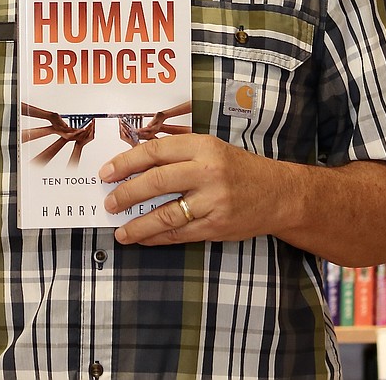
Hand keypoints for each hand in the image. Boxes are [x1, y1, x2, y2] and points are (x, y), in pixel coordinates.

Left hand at [99, 134, 281, 245]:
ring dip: (138, 225)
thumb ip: (179, 153)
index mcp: (203, 147)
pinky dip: (157, 237)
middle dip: (126, 193)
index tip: (107, 173)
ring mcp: (213, 201)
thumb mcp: (211, 148)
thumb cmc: (239, 168)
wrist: (278, 193)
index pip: (155, 151)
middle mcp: (207, 172)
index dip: (126, 162)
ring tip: (120, 231)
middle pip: (156, 181)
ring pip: (165, 214)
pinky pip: (179, 234)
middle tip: (109, 202)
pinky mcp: (216, 226)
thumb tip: (135, 163)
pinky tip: (143, 238)